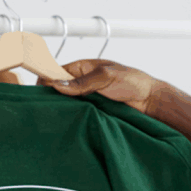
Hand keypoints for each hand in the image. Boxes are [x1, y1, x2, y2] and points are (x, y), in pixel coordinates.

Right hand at [38, 59, 166, 115]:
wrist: (150, 101)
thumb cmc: (134, 82)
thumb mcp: (107, 77)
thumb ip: (83, 81)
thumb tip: (57, 84)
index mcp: (83, 67)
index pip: (57, 71)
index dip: (47, 80)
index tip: (40, 92)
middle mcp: (82, 83)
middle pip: (58, 89)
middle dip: (51, 96)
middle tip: (45, 107)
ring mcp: (86, 98)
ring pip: (66, 103)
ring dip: (62, 109)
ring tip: (55, 117)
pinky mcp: (92, 112)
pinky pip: (76, 114)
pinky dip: (71, 117)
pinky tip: (67, 123)